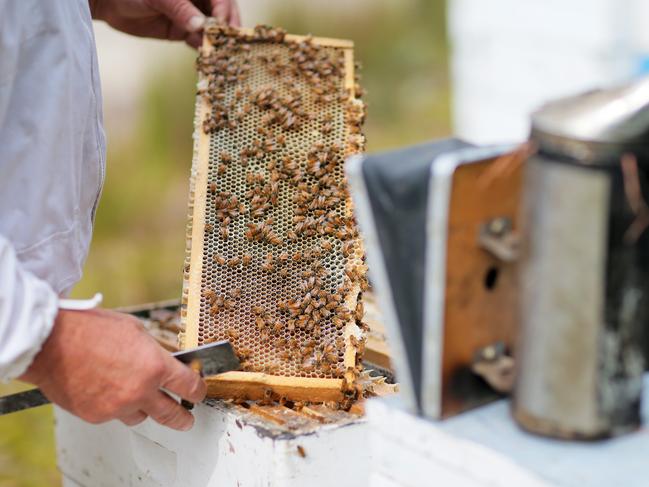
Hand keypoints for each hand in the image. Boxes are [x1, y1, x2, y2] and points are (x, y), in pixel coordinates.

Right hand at [20, 308, 205, 430]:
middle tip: (188, 420)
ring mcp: (118, 407)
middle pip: (172, 414)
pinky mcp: (97, 416)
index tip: (199, 391)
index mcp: (156, 366)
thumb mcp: (134, 330)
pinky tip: (107, 390)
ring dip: (143, 409)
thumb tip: (161, 360)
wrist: (51, 343)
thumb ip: (152, 350)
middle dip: (183, 418)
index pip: (189, 386)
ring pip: (140, 417)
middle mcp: (141, 390)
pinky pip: (114, 415)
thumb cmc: (90, 330)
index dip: (198, 390)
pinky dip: (115, 407)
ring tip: (139, 398)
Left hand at [90, 0, 240, 47]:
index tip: (223, 25)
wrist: (108, 1)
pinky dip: (205, 50)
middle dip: (227, 28)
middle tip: (230, 44)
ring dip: (218, 42)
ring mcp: (192, 16)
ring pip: (213, 29)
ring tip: (222, 55)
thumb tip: (201, 26)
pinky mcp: (183, 32)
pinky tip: (208, 59)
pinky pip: (199, 42)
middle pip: (222, 14)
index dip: (224, 10)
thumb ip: (179, 9)